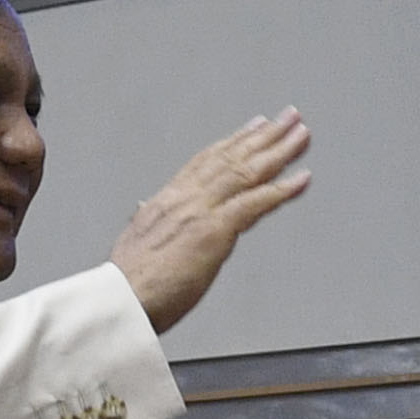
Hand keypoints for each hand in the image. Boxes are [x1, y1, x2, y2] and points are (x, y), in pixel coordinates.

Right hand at [108, 113, 312, 332]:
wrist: (117, 301)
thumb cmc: (126, 283)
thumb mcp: (133, 240)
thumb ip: (146, 220)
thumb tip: (144, 208)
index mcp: (167, 200)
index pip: (207, 161)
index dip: (234, 141)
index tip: (254, 126)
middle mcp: (186, 198)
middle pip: (232, 157)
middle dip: (264, 135)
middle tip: (290, 117)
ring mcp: (201, 212)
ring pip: (247, 172)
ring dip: (279, 151)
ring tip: (302, 135)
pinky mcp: (214, 232)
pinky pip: (255, 204)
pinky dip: (281, 190)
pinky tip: (302, 179)